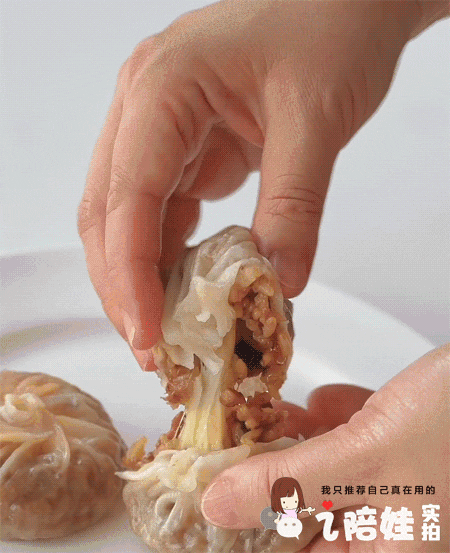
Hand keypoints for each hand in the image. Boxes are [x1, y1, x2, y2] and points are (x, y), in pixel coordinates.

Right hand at [78, 0, 440, 366]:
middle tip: (151, 347)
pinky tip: (187, 295)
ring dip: (142, 279)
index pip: (127, 195)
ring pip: (128, 220)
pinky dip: (170, 261)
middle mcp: (144, 107)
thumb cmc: (331, 28)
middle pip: (107, 213)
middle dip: (123, 285)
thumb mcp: (317, 119)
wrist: (347, 2)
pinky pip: (164, 216)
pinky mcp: (184, 151)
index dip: (131, 273)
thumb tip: (278, 285)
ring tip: (165, 334)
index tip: (148, 332)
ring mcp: (160, 130)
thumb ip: (295, 205)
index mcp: (162, 85)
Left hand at [201, 344, 448, 551]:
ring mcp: (399, 486)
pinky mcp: (401, 447)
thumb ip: (289, 484)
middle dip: (266, 474)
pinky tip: (324, 401)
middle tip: (223, 446)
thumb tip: (216, 505)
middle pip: (306, 513)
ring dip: (295, 441)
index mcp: (388, 552)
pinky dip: (333, 421)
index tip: (211, 502)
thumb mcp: (367, 458)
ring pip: (324, 471)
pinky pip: (352, 442)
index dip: (252, 533)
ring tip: (261, 411)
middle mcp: (394, 529)